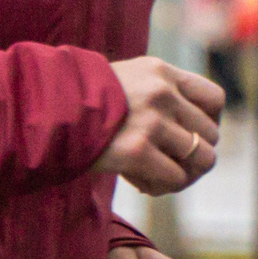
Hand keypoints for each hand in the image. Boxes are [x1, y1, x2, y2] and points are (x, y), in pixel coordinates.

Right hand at [92, 58, 225, 195]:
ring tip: (155, 175)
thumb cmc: (82, 101)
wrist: (43, 111)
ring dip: (181, 174)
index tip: (188, 136)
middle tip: (167, 164)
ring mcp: (151, 121)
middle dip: (193, 156)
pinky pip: (175, 178)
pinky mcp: (137, 150)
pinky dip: (162, 186)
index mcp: (160, 72)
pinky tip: (139, 183)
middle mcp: (161, 92)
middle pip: (211, 135)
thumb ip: (160, 96)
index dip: (208, 123)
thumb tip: (199, 137)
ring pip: (201, 159)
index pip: (214, 99)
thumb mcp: (126, 80)